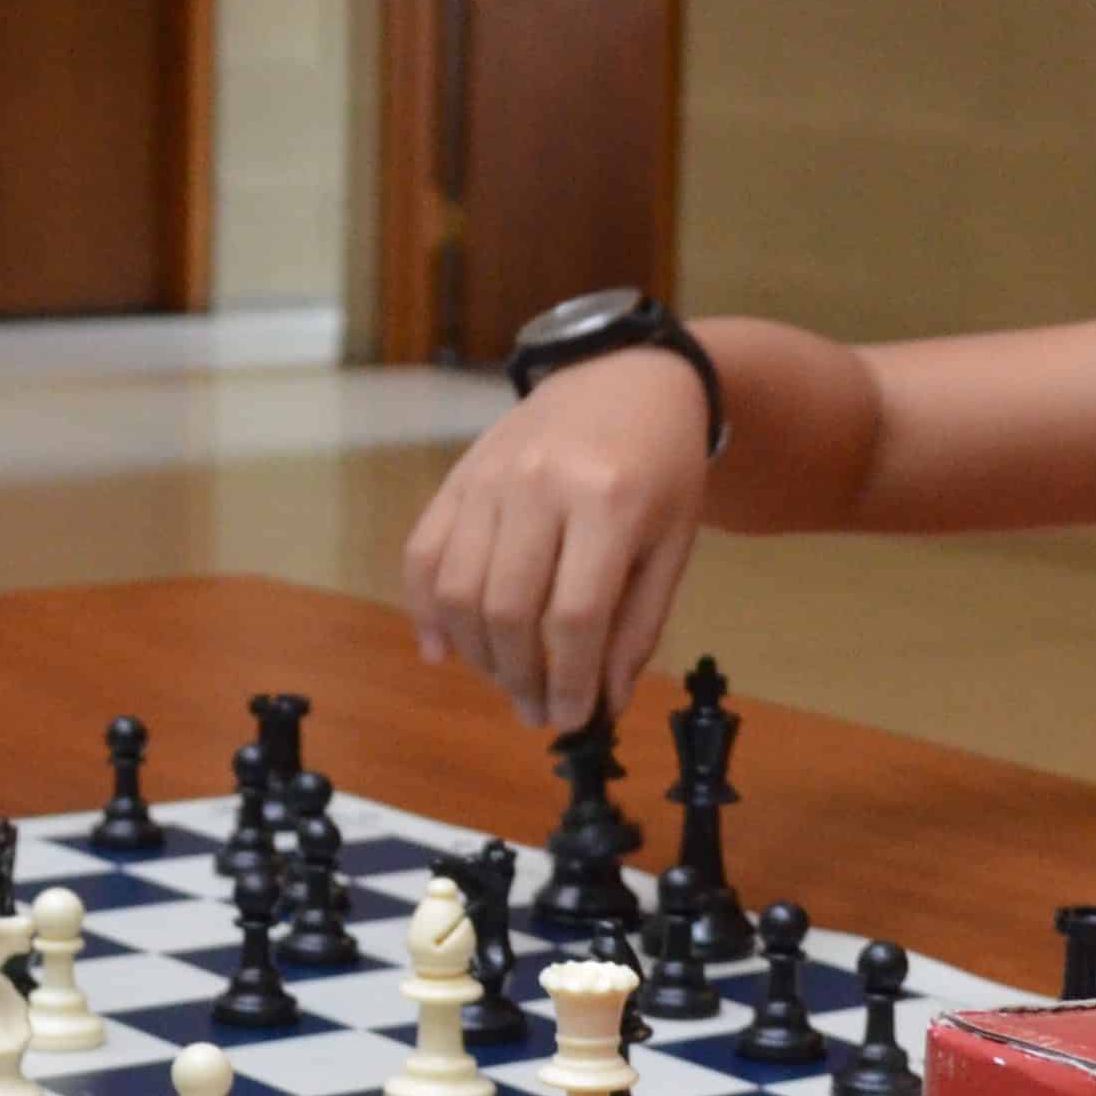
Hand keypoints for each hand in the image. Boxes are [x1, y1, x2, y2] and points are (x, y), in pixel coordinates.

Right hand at [405, 348, 712, 729]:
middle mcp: (539, 484)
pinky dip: (424, 609)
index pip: (576, 614)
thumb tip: (604, 702)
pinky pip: (424, 553)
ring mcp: (490, 476)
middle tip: (536, 710)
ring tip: (505, 680)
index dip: (570, 680)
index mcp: (609, 501)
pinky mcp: (459, 475)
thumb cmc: (661, 466)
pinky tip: (442, 650)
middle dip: (521, 677)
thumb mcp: (672, 542)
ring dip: (476, 655)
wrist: (627, 377)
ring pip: (460, 589)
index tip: (574, 719)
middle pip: (509, 609)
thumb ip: (638, 624)